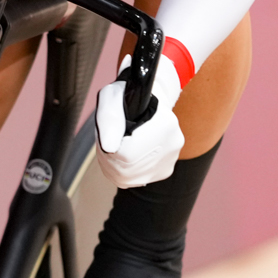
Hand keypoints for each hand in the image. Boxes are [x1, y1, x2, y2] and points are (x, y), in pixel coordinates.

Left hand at [94, 54, 185, 187]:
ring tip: (114, 147)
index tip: (106, 137)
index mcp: (164, 125)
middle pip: (126, 169)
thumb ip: (109, 121)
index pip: (127, 154)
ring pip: (128, 178)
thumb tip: (109, 148)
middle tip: (107, 141)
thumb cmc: (129, 98)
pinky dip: (123, 170)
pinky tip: (124, 155)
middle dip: (109, 159)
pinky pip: (134, 180)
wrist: (150, 101)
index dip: (107, 148)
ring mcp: (170, 160)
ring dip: (114, 166)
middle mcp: (172, 145)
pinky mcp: (165, 171)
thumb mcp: (112, 98)